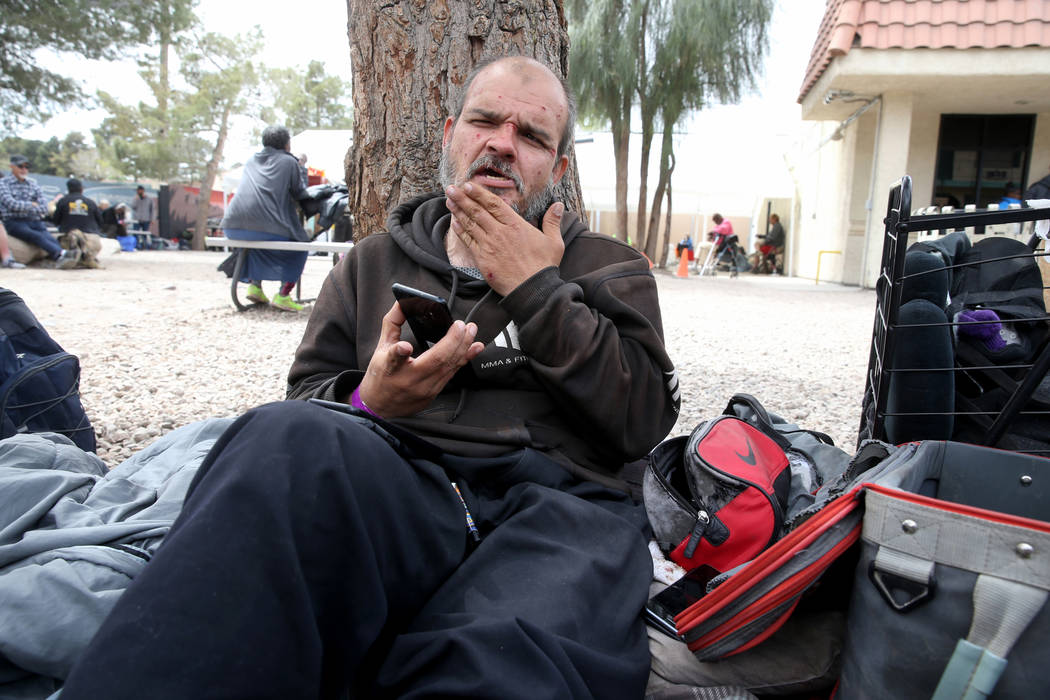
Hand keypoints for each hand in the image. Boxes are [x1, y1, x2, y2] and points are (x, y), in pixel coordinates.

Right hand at [356, 302, 484, 417]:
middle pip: (435, 361)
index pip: (393, 360)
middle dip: (453, 341)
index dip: (400, 352)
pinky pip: (452, 374)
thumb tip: (403, 303)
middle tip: (462, 325)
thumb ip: (392, 323)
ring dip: (463, 347)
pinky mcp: (433, 394)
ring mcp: (423, 390)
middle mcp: (408, 381)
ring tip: (471, 331)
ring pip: (448, 368)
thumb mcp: (380, 348)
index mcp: (389, 368)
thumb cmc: (380, 376)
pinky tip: (474, 348)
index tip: (405, 346)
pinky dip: (464, 359)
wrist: (379, 407)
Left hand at [445, 182, 563, 295]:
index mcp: (515, 225)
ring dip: (458, 211)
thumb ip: (552, 222)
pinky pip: (468, 242)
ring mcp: (489, 246)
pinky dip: (460, 231)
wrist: (532, 290)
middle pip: (477, 211)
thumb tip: (558, 205)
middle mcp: (499, 232)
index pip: (493, 204)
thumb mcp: (554, 242)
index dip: (479, 193)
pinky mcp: (483, 259)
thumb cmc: (543, 266)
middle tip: (451, 188)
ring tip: (449, 200)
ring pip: (470, 224)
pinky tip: (454, 223)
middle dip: (462, 198)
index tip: (468, 185)